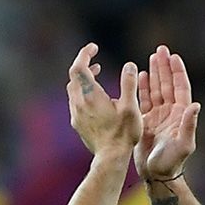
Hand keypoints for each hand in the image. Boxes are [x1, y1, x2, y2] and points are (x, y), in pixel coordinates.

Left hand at [66, 43, 141, 158]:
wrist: (110, 157)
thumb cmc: (123, 133)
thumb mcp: (131, 107)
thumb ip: (129, 84)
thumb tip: (129, 65)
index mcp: (91, 95)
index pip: (79, 67)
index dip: (85, 54)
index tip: (93, 47)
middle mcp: (79, 103)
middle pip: (73, 77)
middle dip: (84, 67)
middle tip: (97, 64)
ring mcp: (76, 114)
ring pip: (73, 90)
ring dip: (83, 81)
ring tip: (97, 80)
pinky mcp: (77, 124)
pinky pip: (75, 102)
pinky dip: (83, 94)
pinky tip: (96, 101)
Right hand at [134, 44, 200, 180]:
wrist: (157, 175)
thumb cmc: (172, 162)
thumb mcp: (183, 145)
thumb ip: (189, 125)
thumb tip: (196, 105)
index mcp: (181, 115)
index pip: (180, 88)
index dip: (177, 72)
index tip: (174, 56)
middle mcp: (171, 113)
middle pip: (168, 84)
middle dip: (165, 67)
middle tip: (161, 49)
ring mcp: (159, 115)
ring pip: (156, 89)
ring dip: (154, 73)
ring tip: (151, 57)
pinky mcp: (147, 120)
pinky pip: (145, 100)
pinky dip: (143, 87)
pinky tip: (140, 75)